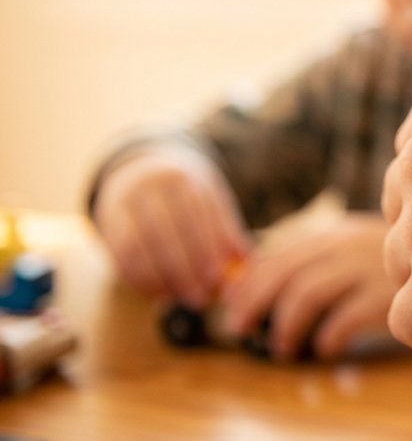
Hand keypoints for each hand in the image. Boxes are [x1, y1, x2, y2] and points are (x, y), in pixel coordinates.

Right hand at [94, 146, 249, 306]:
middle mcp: (149, 187)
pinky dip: (140, 281)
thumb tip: (246, 262)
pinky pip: (120, 257)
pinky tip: (158, 294)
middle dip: (186, 270)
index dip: (208, 248)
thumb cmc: (187, 195)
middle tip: (202, 297)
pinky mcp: (108, 223)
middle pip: (167, 232)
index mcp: (182, 178)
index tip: (219, 277)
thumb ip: (226, 229)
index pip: (196, 215)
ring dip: (161, 279)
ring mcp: (124, 203)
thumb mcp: (210, 200)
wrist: (143, 171)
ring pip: (139, 247)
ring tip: (181, 298)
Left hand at [222, 215, 397, 360]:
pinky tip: (326, 349)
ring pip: (307, 292)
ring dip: (286, 325)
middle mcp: (348, 244)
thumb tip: (261, 283)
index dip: (249, 282)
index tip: (232, 306)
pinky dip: (328, 337)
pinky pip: (345, 318)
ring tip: (282, 349)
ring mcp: (369, 267)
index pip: (279, 253)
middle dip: (253, 302)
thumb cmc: (402, 262)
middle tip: (239, 330)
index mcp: (337, 232)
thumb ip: (321, 259)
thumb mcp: (360, 247)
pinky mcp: (389, 295)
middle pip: (285, 271)